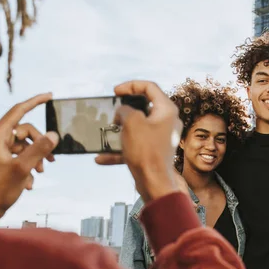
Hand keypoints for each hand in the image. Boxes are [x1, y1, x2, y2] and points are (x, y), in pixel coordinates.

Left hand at [0, 93, 58, 221]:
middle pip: (26, 131)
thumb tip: (54, 134)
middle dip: (41, 143)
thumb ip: (39, 150)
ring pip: (25, 145)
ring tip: (41, 172)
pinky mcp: (0, 161)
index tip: (49, 95)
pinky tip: (30, 183)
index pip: (18, 111)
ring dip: (36, 157)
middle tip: (51, 160)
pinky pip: (20, 156)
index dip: (35, 102)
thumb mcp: (22, 169)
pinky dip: (28, 166)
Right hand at [95, 81, 182, 201]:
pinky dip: (119, 150)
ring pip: (138, 128)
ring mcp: (161, 138)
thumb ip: (125, 110)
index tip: (116, 91)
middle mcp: (167, 122)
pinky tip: (101, 158)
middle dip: (125, 109)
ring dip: (121, 129)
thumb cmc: (147, 152)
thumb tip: (123, 112)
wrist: (155, 183)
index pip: (150, 87)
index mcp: (167, 110)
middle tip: (114, 112)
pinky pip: (134, 146)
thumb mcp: (131, 122)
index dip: (131, 85)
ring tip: (109, 132)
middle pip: (145, 107)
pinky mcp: (154, 152)